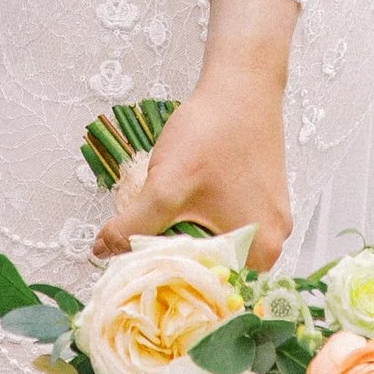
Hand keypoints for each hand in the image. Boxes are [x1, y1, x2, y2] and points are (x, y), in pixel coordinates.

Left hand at [93, 0, 292, 266]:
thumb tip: (101, 253)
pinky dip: (200, 220)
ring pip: (217, 244)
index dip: (169, 285)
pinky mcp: (263, 199)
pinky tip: (180, 202)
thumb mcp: (165, 185)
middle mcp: (273, 242)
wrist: (241, 84)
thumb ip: (132, 226)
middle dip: (176, 260)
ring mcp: (270, 219)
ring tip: (157, 223)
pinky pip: (227, 224)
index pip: (208, 289)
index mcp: (259, 251)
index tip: (138, 279)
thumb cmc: (212, 133)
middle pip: (214, 269)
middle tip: (140, 251)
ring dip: (185, 237)